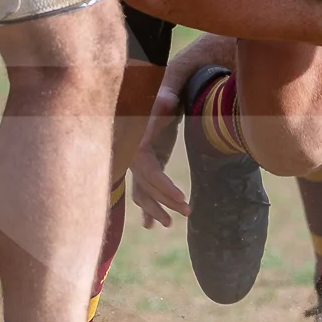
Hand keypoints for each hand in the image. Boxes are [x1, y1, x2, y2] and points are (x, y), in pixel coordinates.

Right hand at [128, 84, 189, 227]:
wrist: (159, 96)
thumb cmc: (163, 97)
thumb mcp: (164, 100)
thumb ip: (163, 102)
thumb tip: (166, 100)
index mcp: (137, 148)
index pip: (150, 174)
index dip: (165, 188)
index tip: (182, 198)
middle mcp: (133, 159)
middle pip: (149, 187)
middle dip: (167, 201)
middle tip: (188, 211)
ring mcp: (137, 165)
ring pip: (143, 193)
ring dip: (154, 209)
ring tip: (167, 224)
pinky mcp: (145, 167)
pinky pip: (143, 191)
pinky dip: (146, 208)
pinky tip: (149, 225)